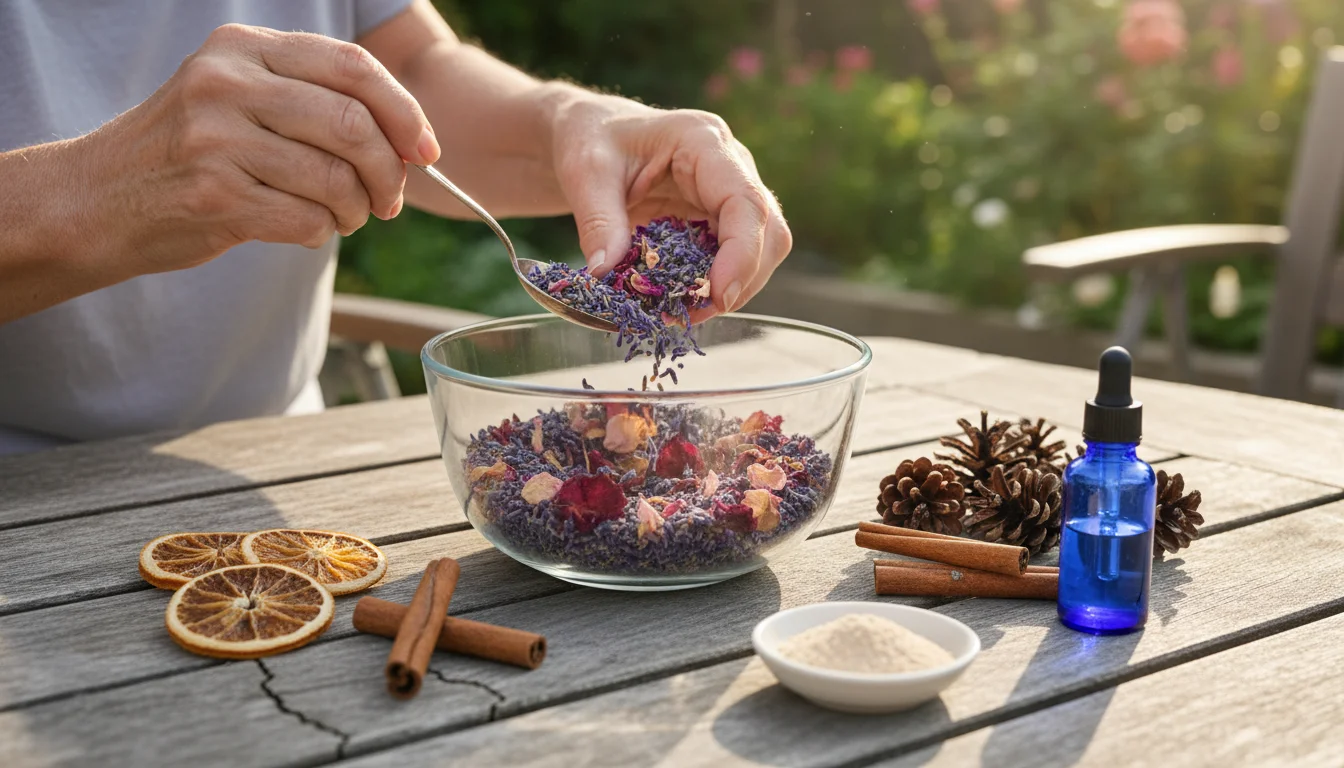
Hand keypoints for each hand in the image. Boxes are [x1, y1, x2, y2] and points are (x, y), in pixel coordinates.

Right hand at [75, 23, 439, 277]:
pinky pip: (309, 220)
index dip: (406, 113)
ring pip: (337, 178)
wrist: (95, 200)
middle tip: (390, 199)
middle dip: (390, 172)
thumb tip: (410, 138)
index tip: (427, 151)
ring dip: (359, 209)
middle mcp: (228, 84)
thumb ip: (311, 100)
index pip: (354, 68)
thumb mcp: (235, 97)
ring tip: (348, 216)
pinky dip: (325, 232)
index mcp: (243, 50)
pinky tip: (309, 228)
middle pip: (355, 125)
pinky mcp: (214, 197)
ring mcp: (217, 140)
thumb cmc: (186, 153)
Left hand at [549, 96, 790, 319]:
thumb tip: (606, 272)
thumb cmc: (591, 139)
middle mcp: (730, 165)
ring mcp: (728, 193)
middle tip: (694, 312)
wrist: (592, 134)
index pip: (746, 201)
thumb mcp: (586, 174)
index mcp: (702, 141)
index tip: (718, 295)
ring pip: (761, 249)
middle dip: (742, 279)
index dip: (742, 253)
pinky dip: (713, 284)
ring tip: (682, 311)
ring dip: (731, 288)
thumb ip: (598, 221)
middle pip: (768, 231)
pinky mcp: (719, 218)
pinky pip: (734, 258)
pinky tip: (681, 300)